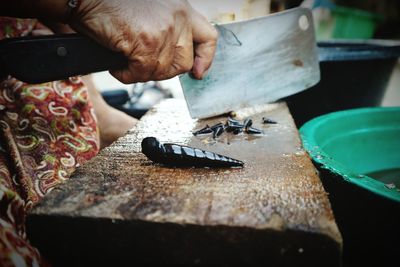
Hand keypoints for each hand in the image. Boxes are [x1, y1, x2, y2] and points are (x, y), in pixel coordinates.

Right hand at [70, 0, 217, 82]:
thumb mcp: (153, 12)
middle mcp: (177, 19)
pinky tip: (118, 63)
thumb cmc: (113, 5)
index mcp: (181, 9)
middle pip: (183, 62)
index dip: (205, 58)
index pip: (208, 37)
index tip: (198, 72)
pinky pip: (141, 74)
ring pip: (161, 71)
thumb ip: (170, 30)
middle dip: (163, 70)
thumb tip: (174, 58)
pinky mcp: (146, 44)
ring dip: (141, 72)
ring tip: (126, 60)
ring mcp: (163, 31)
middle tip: (143, 65)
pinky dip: (127, 74)